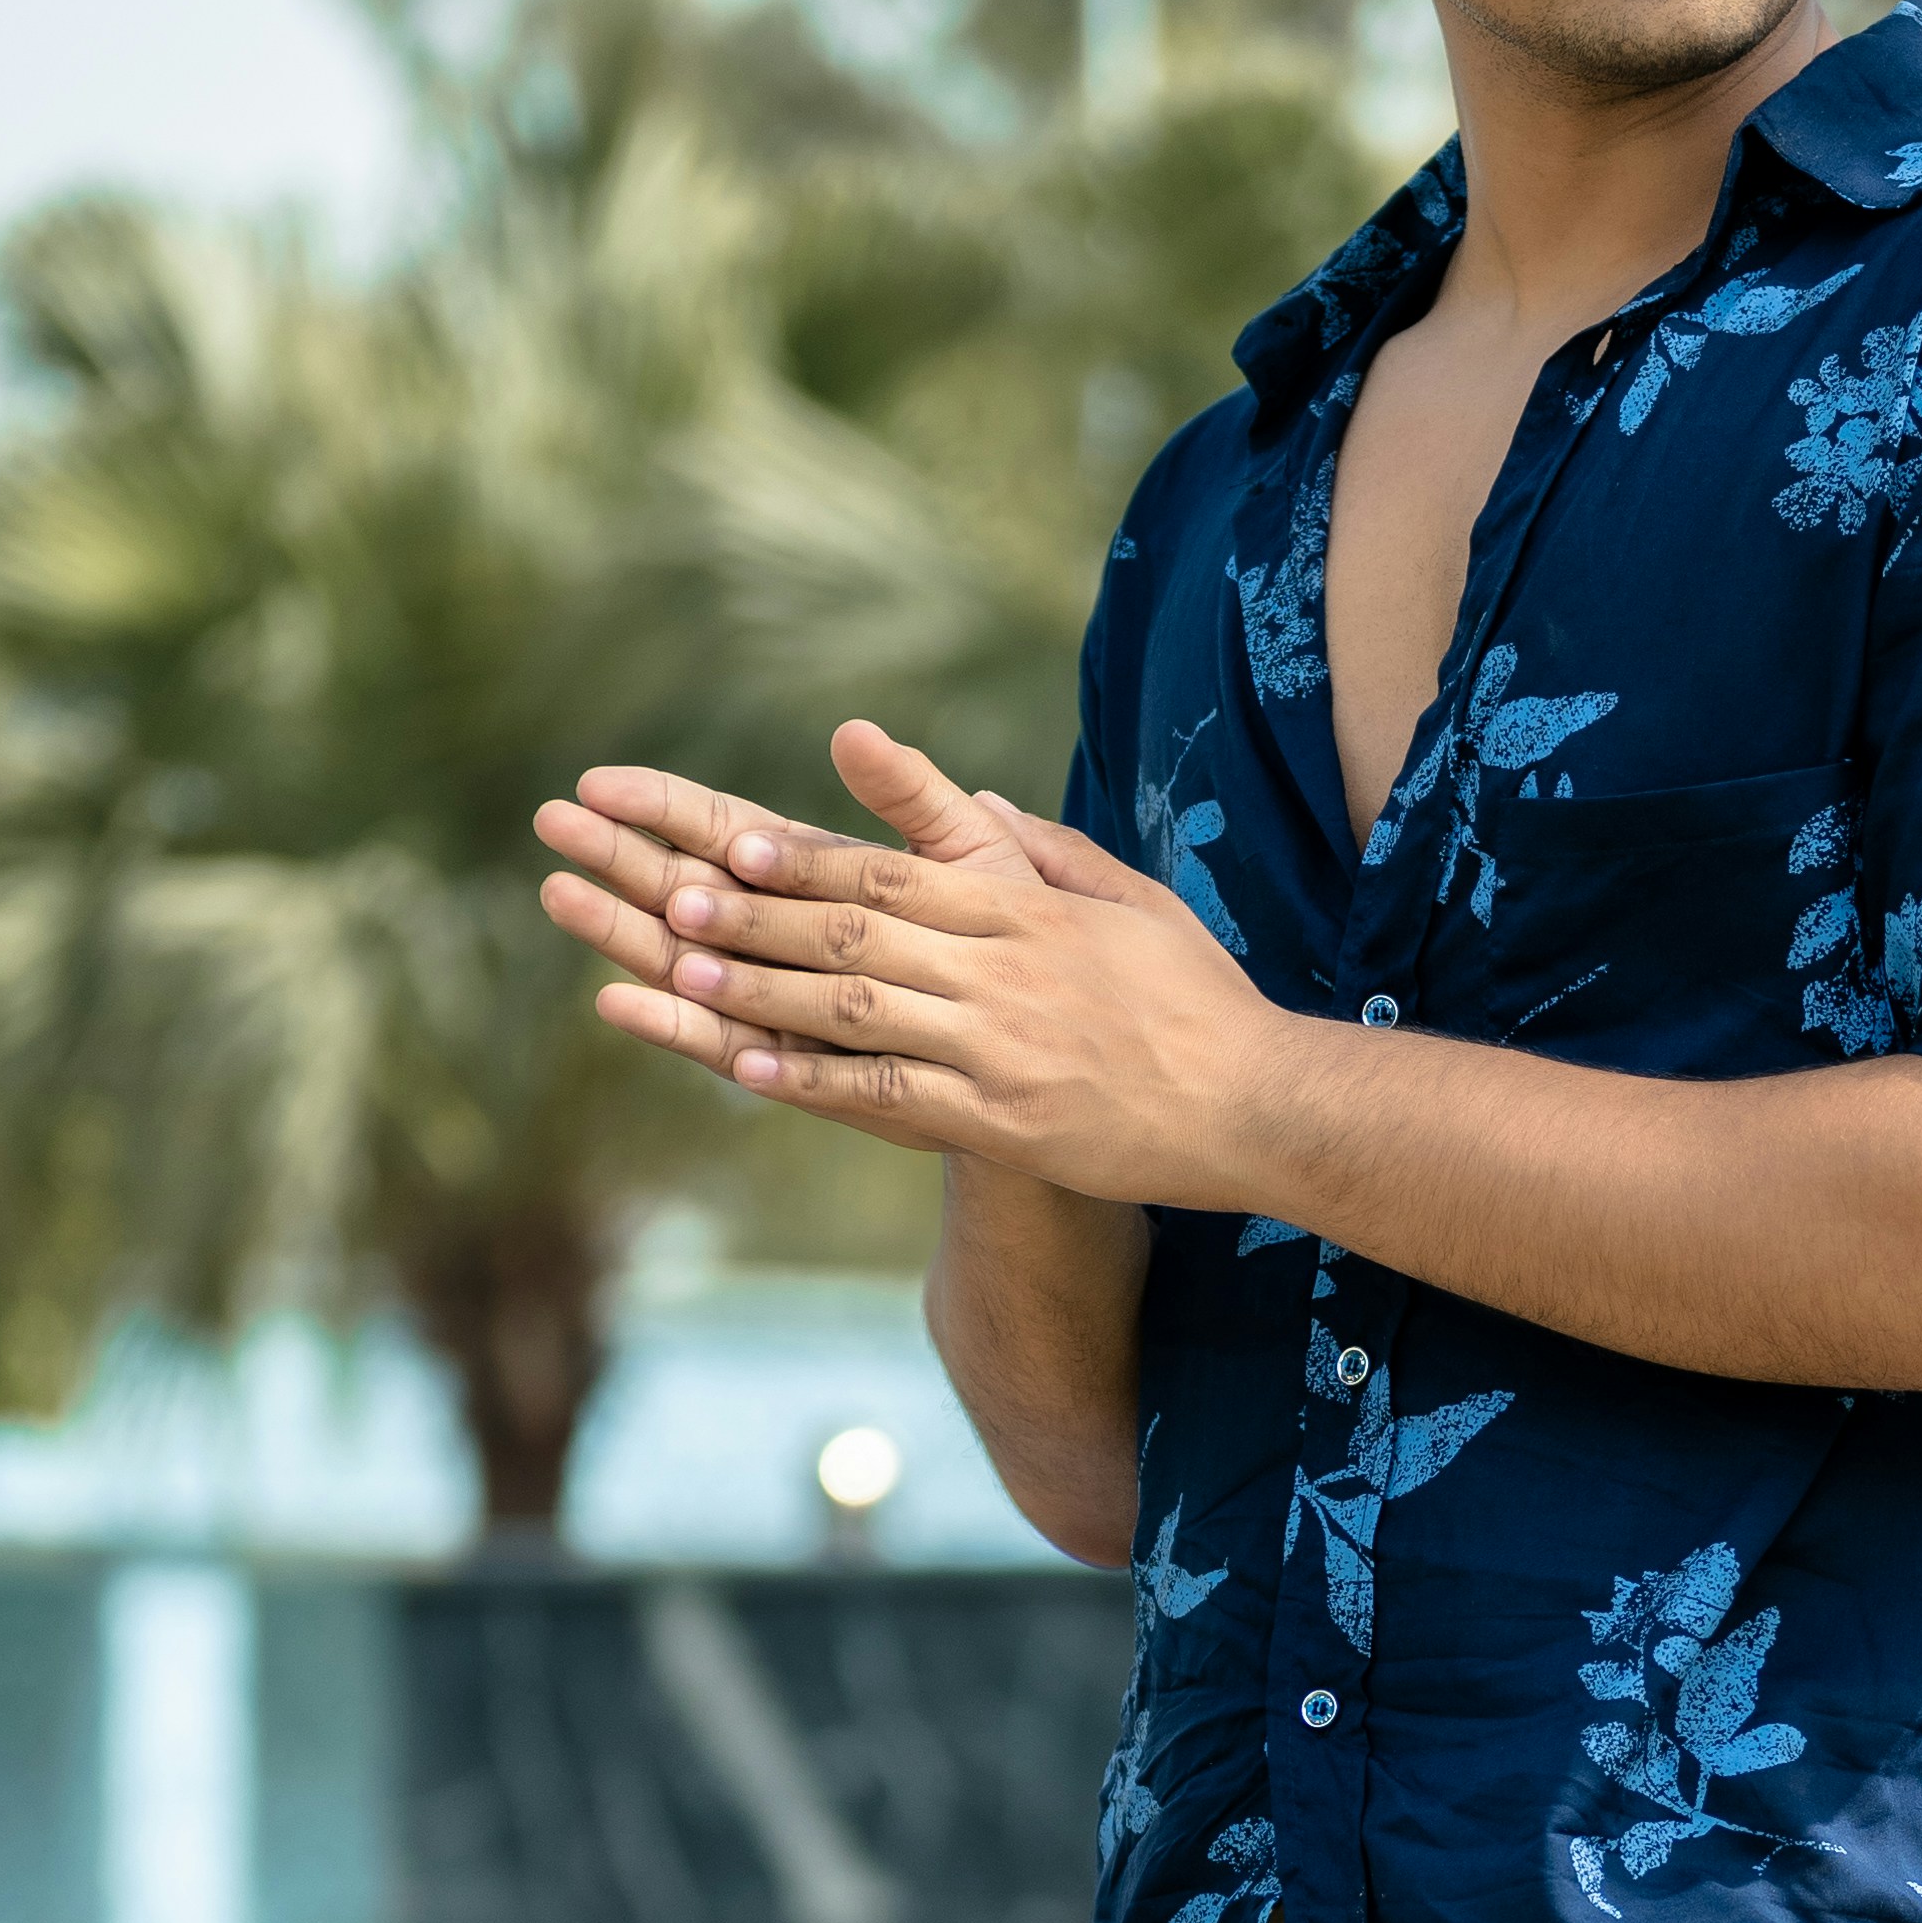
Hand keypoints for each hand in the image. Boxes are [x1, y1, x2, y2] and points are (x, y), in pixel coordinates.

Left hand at [533, 725, 1299, 1206]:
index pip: (890, 873)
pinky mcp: (1001, 1123)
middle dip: (751, 915)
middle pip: (852, 932)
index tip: (726, 843)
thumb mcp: (1126, 897)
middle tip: (662, 896)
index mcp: (1023, 909)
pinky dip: (811, 1080)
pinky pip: (885, 1099)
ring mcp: (996, 1049)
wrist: (1259, 1101)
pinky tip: (744, 1066)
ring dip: (756, 990)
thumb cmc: (1197, 997)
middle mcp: (1000, 970)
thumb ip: (1037, 848)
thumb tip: (967, 798)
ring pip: (853, 1010)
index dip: (801, 861)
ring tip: (671, 974)